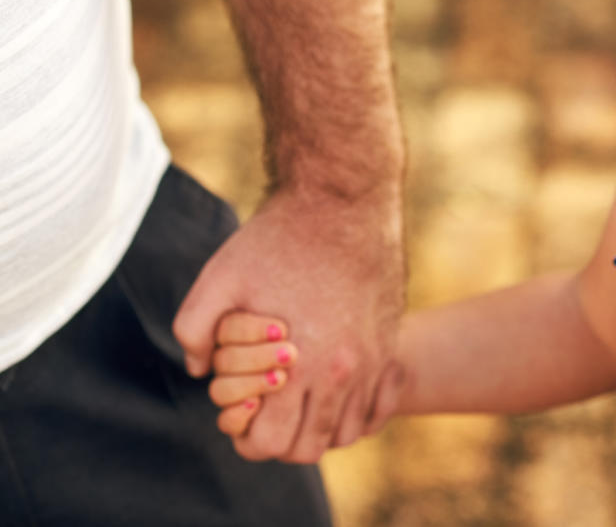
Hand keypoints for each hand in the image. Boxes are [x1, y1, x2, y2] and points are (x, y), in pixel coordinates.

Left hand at [173, 186, 405, 462]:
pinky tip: (330, 388)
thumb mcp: (219, 278)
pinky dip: (352, 410)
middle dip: (280, 438)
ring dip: (318, 427)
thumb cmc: (278, 238)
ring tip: (296, 400)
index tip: (241, 411)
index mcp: (299, 364)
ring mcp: (371, 359)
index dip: (247, 436)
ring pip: (346, 432)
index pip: (271, 442)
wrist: (344, 202)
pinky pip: (376, 406)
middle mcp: (342, 371)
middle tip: (265, 408)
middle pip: (310, 447)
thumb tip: (198, 369)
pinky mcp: (388, 343)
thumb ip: (194, 330)